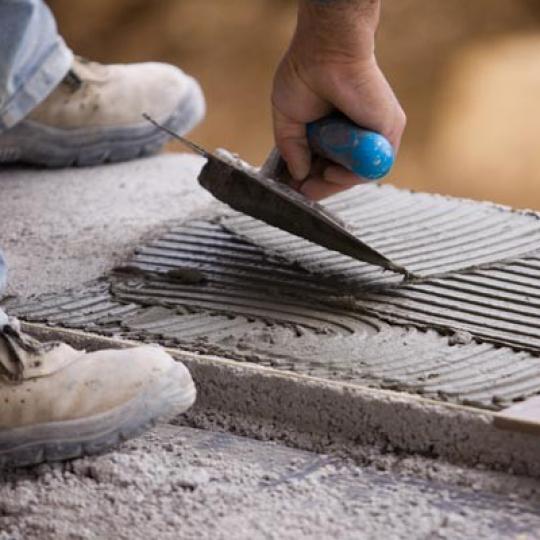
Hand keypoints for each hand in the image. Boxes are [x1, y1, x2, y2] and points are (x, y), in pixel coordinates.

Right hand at [272, 0, 405, 199]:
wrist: (324, 52)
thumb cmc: (304, 76)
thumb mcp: (288, 120)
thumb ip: (291, 149)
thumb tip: (297, 175)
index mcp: (334, 131)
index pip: (328, 165)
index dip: (312, 180)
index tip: (296, 190)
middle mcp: (356, 134)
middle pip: (344, 173)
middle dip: (322, 187)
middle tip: (303, 194)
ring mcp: (374, 134)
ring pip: (359, 173)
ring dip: (335, 183)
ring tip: (315, 181)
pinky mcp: (389, 130)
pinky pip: (374, 165)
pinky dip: (351, 174)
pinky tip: (331, 171)